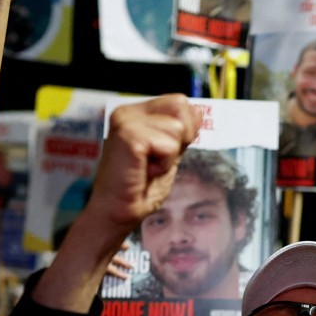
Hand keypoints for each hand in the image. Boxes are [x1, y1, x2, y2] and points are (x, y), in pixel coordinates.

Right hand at [35, 95, 200, 311]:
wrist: (117, 214)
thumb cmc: (139, 189)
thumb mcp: (168, 154)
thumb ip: (180, 133)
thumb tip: (198, 110)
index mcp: (135, 113)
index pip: (179, 102)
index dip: (184, 129)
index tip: (162, 153)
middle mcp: (127, 112)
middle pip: (181, 105)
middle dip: (180, 137)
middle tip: (157, 160)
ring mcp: (125, 121)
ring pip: (177, 128)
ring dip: (169, 155)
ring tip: (147, 168)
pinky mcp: (128, 135)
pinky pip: (168, 144)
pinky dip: (163, 164)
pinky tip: (144, 171)